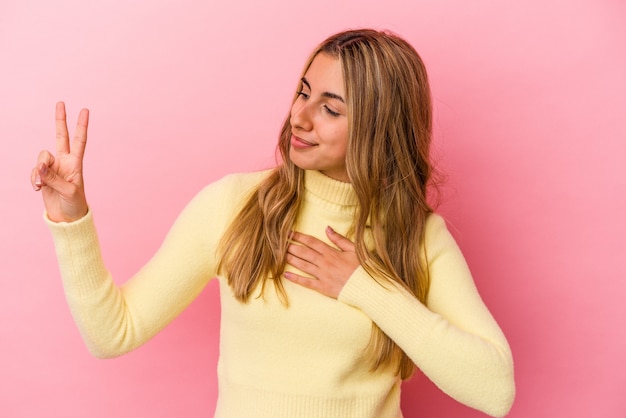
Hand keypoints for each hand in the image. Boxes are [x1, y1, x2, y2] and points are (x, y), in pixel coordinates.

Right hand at [31, 102, 88, 222]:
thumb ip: (53, 178)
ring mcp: (52, 168)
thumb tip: (40, 166)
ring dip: (39, 171)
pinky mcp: (43, 176)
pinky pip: (34, 171)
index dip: (82, 126)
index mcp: (76, 163)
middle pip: (60, 137)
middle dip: (60, 121)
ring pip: (41, 158)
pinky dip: (34, 179)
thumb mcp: (68, 192)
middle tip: (61, 103)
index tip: (85, 110)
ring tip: (41, 185)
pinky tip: (37, 188)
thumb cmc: (74, 205)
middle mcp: (64, 162)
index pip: (79, 141)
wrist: (66, 219)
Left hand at [284, 227, 360, 298]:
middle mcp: (324, 262)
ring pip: (303, 266)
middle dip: (290, 247)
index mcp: (331, 252)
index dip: (299, 237)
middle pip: (304, 252)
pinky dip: (296, 279)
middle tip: (278, 243)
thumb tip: (327, 228)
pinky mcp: (323, 287)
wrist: (368, 287)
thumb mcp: (353, 249)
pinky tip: (286, 275)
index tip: (288, 233)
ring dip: (290, 260)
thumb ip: (339, 239)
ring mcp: (322, 275)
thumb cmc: (363, 267)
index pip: (311, 242)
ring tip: (279, 255)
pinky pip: (306, 282)